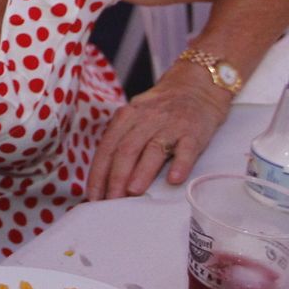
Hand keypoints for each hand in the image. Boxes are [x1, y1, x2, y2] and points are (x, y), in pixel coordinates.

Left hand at [86, 73, 229, 199]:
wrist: (196, 87)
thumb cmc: (160, 110)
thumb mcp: (135, 118)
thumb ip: (121, 141)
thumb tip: (103, 178)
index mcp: (126, 117)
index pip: (107, 147)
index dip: (98, 173)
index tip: (92, 196)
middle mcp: (146, 120)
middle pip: (126, 150)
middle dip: (116, 178)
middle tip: (110, 201)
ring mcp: (171, 126)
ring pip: (153, 150)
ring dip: (141, 172)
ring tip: (132, 193)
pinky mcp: (194, 132)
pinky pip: (187, 149)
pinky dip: (180, 164)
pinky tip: (174, 180)